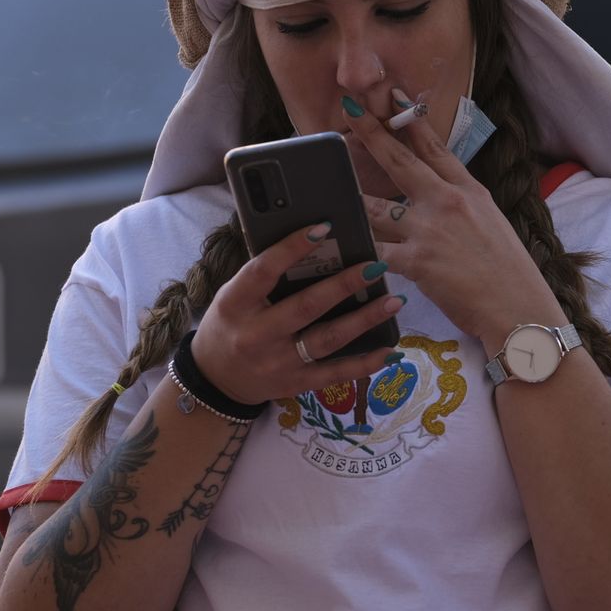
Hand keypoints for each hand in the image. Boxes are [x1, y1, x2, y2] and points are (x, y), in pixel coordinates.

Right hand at [188, 222, 404, 404]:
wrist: (216, 380)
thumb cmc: (229, 324)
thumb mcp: (233, 295)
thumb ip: (265, 276)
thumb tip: (313, 244)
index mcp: (236, 304)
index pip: (264, 270)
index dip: (293, 247)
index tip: (325, 227)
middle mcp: (256, 334)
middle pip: (306, 306)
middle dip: (345, 285)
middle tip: (376, 265)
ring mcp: (278, 363)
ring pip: (328, 339)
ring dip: (365, 320)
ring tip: (394, 300)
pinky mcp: (296, 384)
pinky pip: (335, 374)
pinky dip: (365, 363)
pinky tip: (390, 350)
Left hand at [343, 92, 561, 345]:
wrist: (518, 306)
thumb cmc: (508, 271)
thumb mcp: (491, 222)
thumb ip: (463, 204)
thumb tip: (441, 194)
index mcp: (468, 191)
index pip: (435, 148)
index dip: (412, 121)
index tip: (395, 96)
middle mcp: (446, 202)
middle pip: (400, 161)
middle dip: (371, 134)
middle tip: (350, 109)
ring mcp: (429, 229)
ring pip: (376, 207)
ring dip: (350, 197)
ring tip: (323, 185)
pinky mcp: (416, 260)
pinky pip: (375, 250)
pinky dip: (356, 250)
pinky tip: (336, 245)